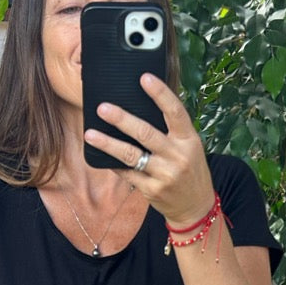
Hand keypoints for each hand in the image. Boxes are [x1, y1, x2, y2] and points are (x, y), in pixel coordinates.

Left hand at [84, 74, 214, 227]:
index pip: (175, 112)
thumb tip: (141, 106)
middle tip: (102, 108)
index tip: (144, 78)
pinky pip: (127, 173)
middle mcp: (177, 156)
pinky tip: (100, 156)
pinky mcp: (152, 190)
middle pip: (146, 133)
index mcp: (189, 140)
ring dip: (108, 143)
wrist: (195, 206)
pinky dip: (113, 163)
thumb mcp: (190, 147)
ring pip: (131, 155)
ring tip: (90, 134)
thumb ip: (172, 130)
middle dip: (122, 120)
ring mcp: (164, 175)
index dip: (160, 94)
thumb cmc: (190, 169)